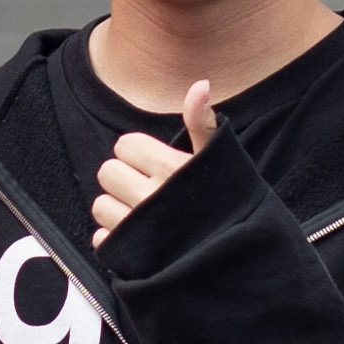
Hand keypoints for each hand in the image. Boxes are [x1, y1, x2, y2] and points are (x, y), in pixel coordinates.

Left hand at [88, 82, 219, 244]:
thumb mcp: (220, 160)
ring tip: (145, 216)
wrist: (242, 260)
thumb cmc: (230, 205)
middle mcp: (150, 198)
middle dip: (124, 178)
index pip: (125, 145)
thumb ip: (203, 123)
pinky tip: (140, 240)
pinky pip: (102, 239)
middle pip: (107, 172)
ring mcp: (138, 230)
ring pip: (101, 205)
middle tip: (148, 190)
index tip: (157, 166)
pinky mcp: (129, 258)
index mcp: (170, 169)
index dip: (138, 154)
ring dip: (117, 209)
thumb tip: (200, 84)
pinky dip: (115, 239)